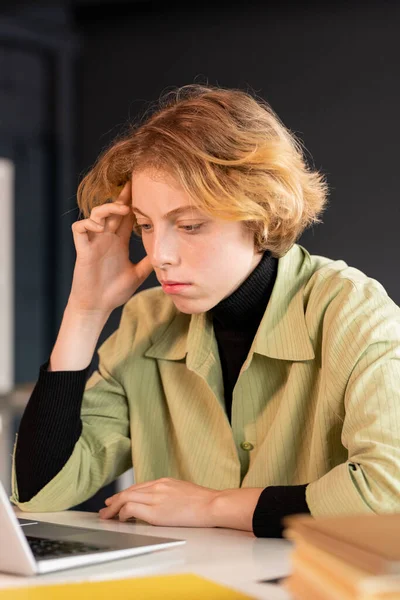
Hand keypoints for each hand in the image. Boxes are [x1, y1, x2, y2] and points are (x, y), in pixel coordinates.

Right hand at [69, 181, 152, 313]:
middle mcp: (106, 238)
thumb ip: (149, 261)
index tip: (144, 189)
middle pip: (112, 210)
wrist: (98, 307)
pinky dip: (87, 224)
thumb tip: (168, 253)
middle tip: (133, 186)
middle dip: (122, 197)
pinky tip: (100, 228)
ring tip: (121, 209)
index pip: (127, 216)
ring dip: (107, 208)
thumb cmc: (114, 291)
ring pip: (96, 215)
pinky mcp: (82, 250)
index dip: (133, 203)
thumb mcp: (138, 274)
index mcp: (119, 242)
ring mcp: (93, 243)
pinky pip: (79, 229)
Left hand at [99, 478, 218, 527]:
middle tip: (105, 507)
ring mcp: (156, 497)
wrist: (213, 504)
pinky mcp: (156, 511)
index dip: (125, 494)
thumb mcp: (184, 492)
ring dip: (114, 507)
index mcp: (165, 482)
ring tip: (107, 515)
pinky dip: (123, 513)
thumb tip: (164, 504)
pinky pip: (131, 508)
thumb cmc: (204, 502)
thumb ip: (170, 495)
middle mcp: (158, 486)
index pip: (138, 487)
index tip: (117, 499)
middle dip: (114, 500)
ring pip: (126, 498)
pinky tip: (121, 519)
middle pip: (129, 491)